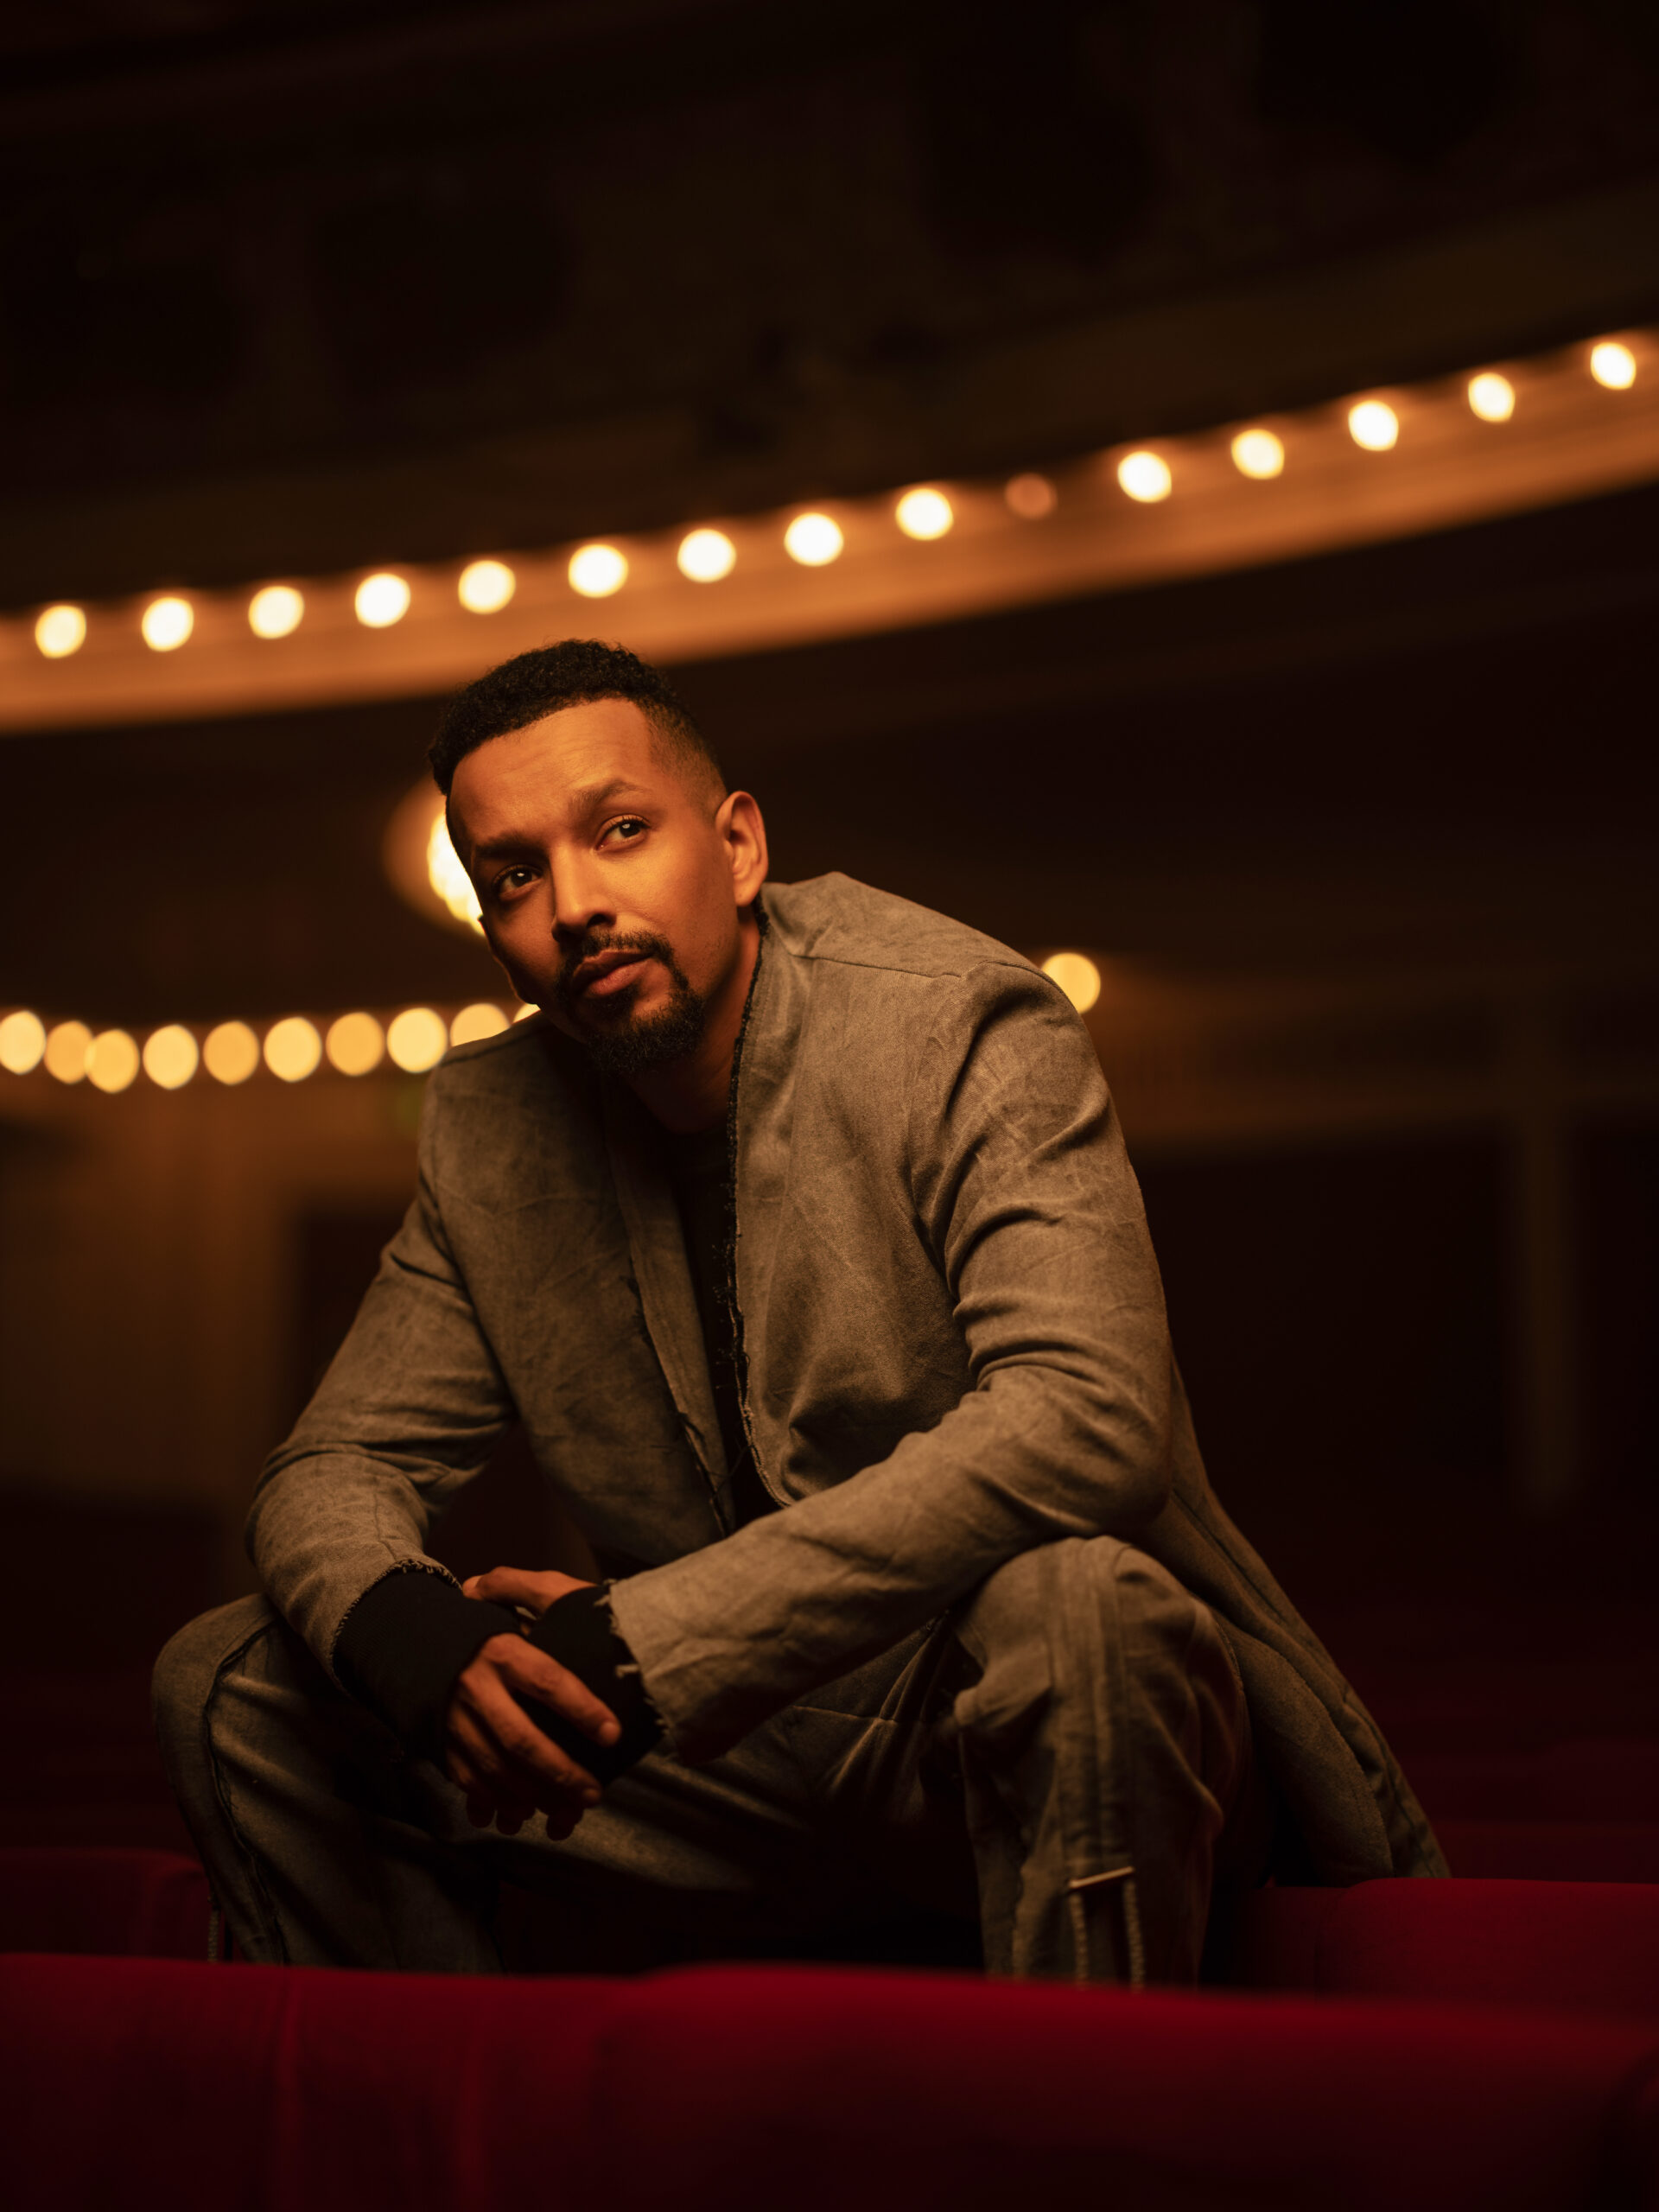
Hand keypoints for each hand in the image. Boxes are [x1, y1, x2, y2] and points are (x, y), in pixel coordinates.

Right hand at [443, 1569, 616, 1837]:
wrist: (405, 1641)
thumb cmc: (477, 1626)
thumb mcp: (508, 1604)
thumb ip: (538, 1597)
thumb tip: (585, 1601)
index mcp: (501, 1650)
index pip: (548, 1681)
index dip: (582, 1709)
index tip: (613, 1734)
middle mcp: (475, 1687)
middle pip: (521, 1740)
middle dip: (561, 1772)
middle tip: (594, 1792)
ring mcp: (455, 1720)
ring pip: (498, 1769)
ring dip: (536, 1795)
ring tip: (570, 1808)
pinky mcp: (441, 1744)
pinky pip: (472, 1781)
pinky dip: (501, 1801)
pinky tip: (526, 1810)